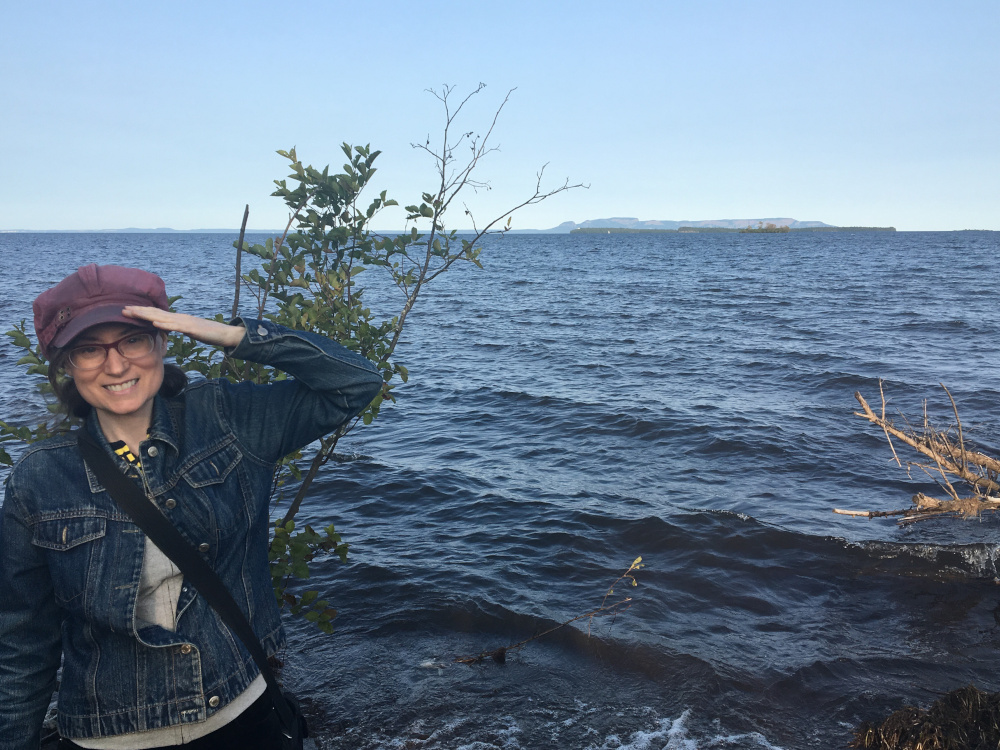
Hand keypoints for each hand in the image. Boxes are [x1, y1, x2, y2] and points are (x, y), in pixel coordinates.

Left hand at [122, 307, 246, 347]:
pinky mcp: (192, 329)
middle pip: (156, 313)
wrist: (226, 333)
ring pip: (162, 317)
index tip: (128, 311)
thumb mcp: (190, 332)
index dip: (142, 312)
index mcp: (178, 319)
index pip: (157, 314)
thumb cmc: (209, 334)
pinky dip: (164, 324)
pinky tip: (155, 323)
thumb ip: (179, 329)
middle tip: (123, 309)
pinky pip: (176, 326)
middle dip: (139, 311)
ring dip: (147, 315)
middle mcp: (180, 317)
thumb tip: (168, 330)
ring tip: (133, 313)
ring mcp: (185, 322)